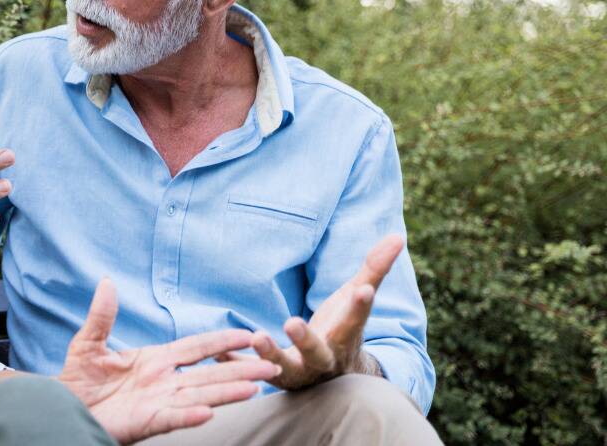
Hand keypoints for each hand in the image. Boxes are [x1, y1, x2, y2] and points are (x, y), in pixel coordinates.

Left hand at [57, 279, 279, 444]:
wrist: (61, 410)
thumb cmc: (78, 381)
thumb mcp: (88, 343)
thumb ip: (102, 316)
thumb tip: (107, 281)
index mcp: (154, 360)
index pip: (195, 348)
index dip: (221, 342)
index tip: (248, 334)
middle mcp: (163, 381)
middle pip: (208, 374)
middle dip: (240, 371)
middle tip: (272, 367)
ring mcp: (157, 402)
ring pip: (199, 395)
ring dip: (227, 392)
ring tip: (255, 388)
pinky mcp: (145, 422)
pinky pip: (172, 418)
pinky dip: (190, 416)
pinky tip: (209, 411)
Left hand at [226, 234, 403, 389]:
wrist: (334, 379)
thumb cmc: (343, 329)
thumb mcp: (356, 298)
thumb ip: (374, 269)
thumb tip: (398, 235)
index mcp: (345, 336)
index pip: (356, 320)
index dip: (360, 305)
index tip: (364, 289)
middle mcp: (324, 359)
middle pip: (318, 352)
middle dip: (307, 339)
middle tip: (292, 322)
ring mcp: (299, 372)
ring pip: (285, 369)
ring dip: (269, 355)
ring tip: (255, 337)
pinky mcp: (274, 378)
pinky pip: (252, 374)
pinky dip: (236, 364)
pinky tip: (218, 352)